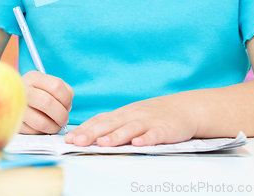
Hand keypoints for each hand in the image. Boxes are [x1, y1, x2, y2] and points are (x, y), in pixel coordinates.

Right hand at [18, 71, 73, 133]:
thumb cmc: (38, 92)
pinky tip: (44, 127)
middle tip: (64, 119)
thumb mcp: (48, 84)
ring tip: (56, 125)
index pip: (56, 86)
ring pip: (40, 122)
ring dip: (53, 127)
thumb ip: (63, 91)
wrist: (10, 98)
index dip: (66, 99)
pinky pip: (33, 132)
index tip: (68, 106)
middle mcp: (23, 90)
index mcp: (33, 77)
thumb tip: (67, 108)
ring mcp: (16, 107)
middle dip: (61, 114)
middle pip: (47, 103)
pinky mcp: (15, 123)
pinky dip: (42, 132)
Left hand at [64, 94, 197, 146]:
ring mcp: (149, 121)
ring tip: (103, 144)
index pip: (100, 120)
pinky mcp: (165, 128)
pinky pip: (154, 134)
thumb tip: (88, 137)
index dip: (85, 129)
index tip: (69, 138)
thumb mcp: (131, 117)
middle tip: (77, 141)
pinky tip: (139, 144)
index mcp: (123, 113)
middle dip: (93, 133)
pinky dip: (146, 139)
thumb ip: (113, 126)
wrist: (184, 109)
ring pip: (130, 129)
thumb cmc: (153, 116)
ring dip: (116, 136)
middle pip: (110, 124)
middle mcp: (133, 115)